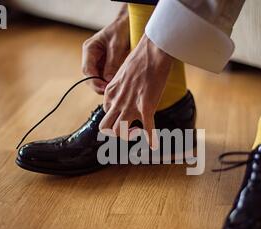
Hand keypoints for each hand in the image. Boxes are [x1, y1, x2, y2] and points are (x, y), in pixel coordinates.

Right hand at [81, 5, 129, 93]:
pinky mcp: (107, 65)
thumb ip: (112, 63)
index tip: (104, 88)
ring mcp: (99, 62)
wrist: (128, 23)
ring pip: (98, 79)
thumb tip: (108, 80)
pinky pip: (106, 77)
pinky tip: (118, 86)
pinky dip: (111, 83)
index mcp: (89, 49)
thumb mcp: (117, 45)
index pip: (87, 70)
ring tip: (116, 91)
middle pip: (90, 77)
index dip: (94, 81)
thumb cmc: (121, 29)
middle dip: (99, 86)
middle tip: (111, 93)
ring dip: (105, 86)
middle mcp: (92, 57)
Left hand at [99, 34, 172, 149]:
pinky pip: (147, 129)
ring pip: (119, 132)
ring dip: (128, 136)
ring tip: (139, 132)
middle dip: (115, 133)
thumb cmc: (141, 58)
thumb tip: (128, 91)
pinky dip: (151, 139)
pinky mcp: (146, 107)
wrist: (153, 51)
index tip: (128, 115)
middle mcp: (117, 102)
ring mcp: (130, 106)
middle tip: (129, 129)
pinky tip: (154, 145)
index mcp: (110, 92)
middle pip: (105, 128)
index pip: (106, 112)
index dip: (116, 117)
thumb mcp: (124, 72)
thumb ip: (122, 86)